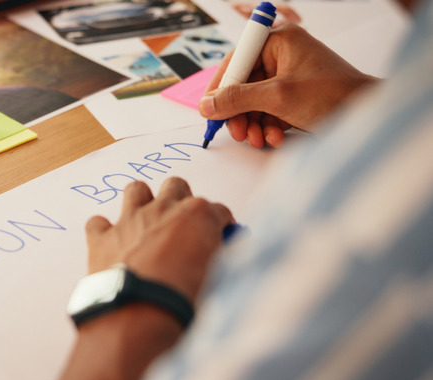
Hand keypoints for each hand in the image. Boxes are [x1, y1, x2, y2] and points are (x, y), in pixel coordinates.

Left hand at [29, 178, 232, 379]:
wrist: (139, 315)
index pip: (219, 211)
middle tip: (182, 226)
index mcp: (198, 216)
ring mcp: (129, 220)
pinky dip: (103, 232)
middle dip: (181, 201)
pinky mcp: (101, 237)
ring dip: (142, 202)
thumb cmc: (185, 300)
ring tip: (146, 224)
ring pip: (136, 190)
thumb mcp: (218, 279)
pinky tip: (111, 245)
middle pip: (176, 186)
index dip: (221, 226)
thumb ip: (220, 258)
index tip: (220, 241)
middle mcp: (163, 209)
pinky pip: (97, 222)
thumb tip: (222, 253)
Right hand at [199, 24, 376, 147]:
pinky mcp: (295, 98)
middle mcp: (283, 56)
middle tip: (237, 133)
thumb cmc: (333, 96)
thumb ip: (237, 99)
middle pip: (243, 85)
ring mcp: (289, 78)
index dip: (220, 87)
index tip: (209, 109)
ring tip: (258, 140)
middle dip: (239, 113)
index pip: (236, 61)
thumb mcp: (277, 97)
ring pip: (254, 102)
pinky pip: (268, 112)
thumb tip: (206, 105)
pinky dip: (267, 127)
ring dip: (252, 124)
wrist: (370, 117)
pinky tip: (275, 139)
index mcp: (279, 42)